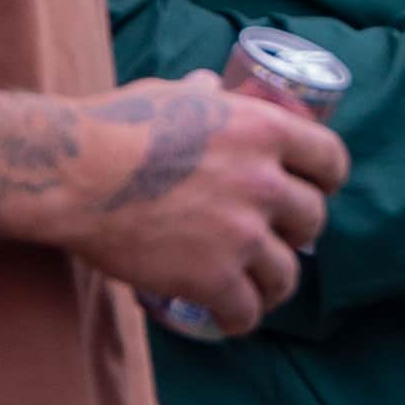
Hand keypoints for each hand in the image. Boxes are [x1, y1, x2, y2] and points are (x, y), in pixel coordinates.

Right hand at [45, 73, 348, 327]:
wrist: (74, 175)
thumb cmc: (116, 126)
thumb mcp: (173, 95)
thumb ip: (203, 96)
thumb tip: (211, 85)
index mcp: (265, 131)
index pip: (330, 160)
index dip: (326, 179)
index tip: (316, 190)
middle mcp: (265, 182)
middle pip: (312, 219)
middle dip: (297, 232)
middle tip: (276, 238)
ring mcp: (242, 234)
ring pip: (286, 274)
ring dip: (274, 284)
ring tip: (257, 289)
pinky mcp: (212, 277)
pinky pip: (245, 311)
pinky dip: (239, 319)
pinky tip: (230, 319)